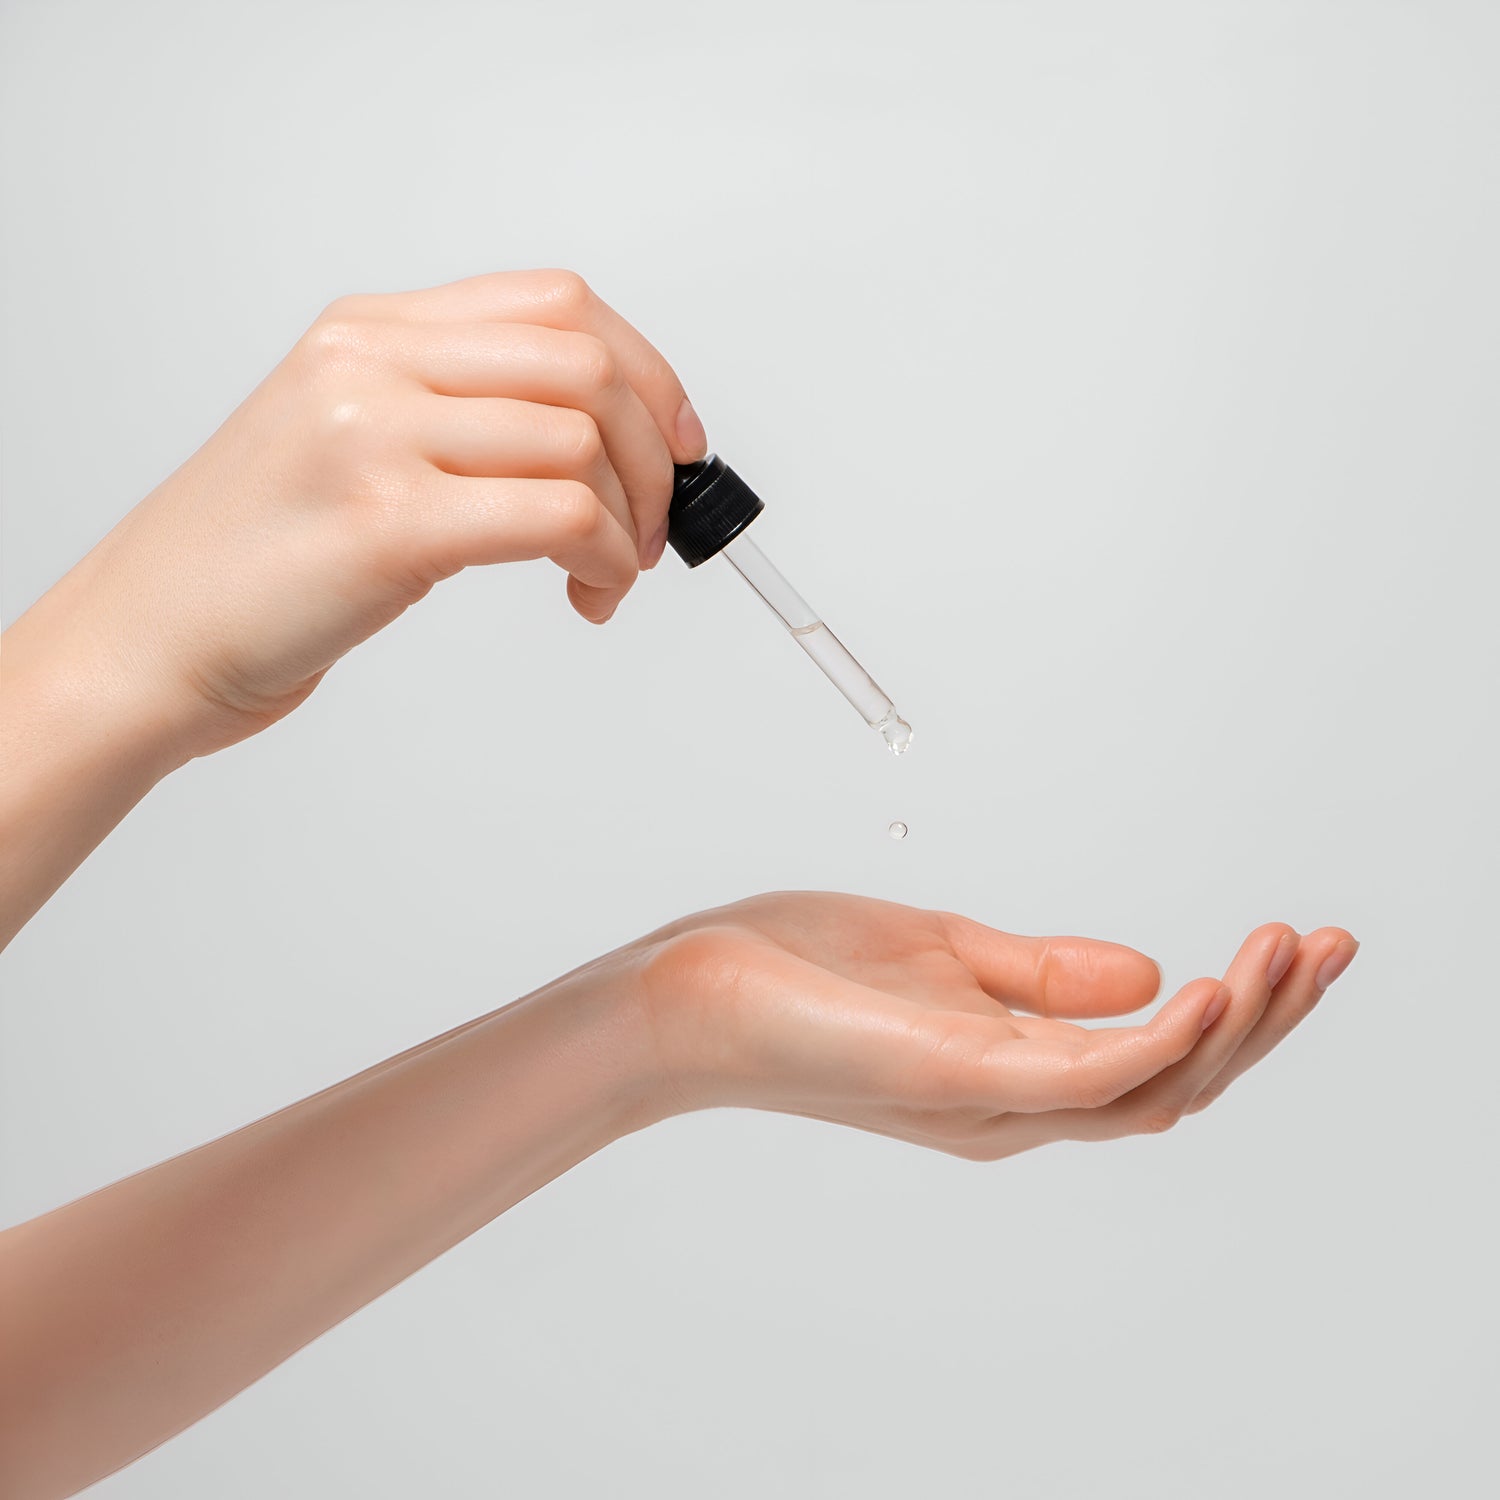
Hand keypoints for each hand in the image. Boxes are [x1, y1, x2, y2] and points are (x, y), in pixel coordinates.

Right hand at [6, 269, 706, 758]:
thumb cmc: (256, 561)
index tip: (678, 441)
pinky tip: (587, 595)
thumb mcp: (349, 444)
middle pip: (585, 365)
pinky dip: (604, 558)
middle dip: (654, 454)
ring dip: (630, 520)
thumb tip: (594, 443)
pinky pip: (558, 513)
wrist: (149, 638)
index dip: (647, 371)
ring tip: (608, 575)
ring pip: (580, 440)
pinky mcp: (387, 522)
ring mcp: (374, 435)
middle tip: (652, 529)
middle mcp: (371, 363)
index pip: (555, 304)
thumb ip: (453, 417)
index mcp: (368, 333)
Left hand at [629, 893, 1358, 1155]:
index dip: (1240, 1011)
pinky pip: (1084, 1073)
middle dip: (1268, 1020)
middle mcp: (1015, 1104)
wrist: (690, 993)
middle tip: (1331, 945)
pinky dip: (1163, 1038)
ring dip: (1239, 1025)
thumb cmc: (796, 973)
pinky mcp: (956, 1076)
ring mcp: (990, 1099)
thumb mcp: (944, 956)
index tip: (1299, 942)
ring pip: (1153, 1090)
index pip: (1157, 1059)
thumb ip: (1041, 974)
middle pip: (1178, 1084)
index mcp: (1014, 1071)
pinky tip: (1214, 983)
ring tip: (1295, 951)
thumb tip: (1149, 972)